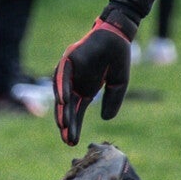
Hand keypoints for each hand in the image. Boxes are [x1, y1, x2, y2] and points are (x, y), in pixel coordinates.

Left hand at [53, 18, 132, 145]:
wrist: (119, 37)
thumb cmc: (119, 58)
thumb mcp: (119, 85)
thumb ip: (112, 101)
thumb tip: (106, 119)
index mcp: (85, 90)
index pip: (76, 112)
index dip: (75, 126)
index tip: (72, 142)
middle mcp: (74, 83)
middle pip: (67, 107)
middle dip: (67, 123)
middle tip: (67, 140)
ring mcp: (70, 73)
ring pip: (62, 94)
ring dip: (62, 110)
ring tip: (64, 126)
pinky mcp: (68, 60)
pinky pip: (62, 76)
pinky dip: (62, 88)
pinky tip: (65, 101)